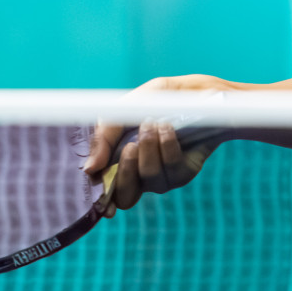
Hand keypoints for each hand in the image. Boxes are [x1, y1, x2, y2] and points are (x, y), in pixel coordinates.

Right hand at [83, 74, 234, 215]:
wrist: (202, 92)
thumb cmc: (161, 99)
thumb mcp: (127, 107)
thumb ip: (104, 135)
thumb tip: (89, 169)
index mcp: (121, 160)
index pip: (107, 191)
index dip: (100, 198)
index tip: (99, 192)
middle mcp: (141, 174)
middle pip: (125, 196)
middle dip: (125, 170)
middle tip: (130, 145)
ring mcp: (164, 175)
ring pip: (149, 179)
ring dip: (148, 150)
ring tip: (152, 123)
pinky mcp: (185, 171)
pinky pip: (172, 168)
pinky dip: (167, 146)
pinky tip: (168, 128)